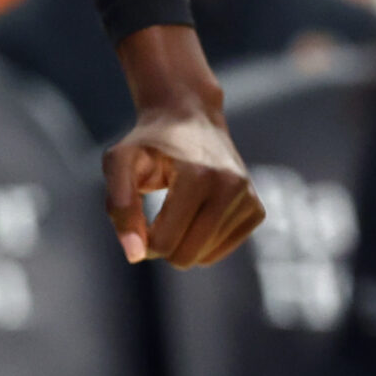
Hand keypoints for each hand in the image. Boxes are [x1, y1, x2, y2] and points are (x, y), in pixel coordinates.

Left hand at [102, 25, 263, 265]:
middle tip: (153, 217)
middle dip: (162, 246)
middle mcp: (231, 187)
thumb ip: (119, 206)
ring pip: (203, 258)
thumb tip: (135, 256)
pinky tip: (194, 212)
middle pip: (186, 256)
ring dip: (181, 242)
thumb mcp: (119, 162)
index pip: (164, 243)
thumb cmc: (148, 142)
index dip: (142, 240)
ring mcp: (248, 199)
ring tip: (176, 206)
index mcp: (198, 176)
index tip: (136, 218)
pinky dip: (200, 241)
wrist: (190, 117)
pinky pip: (220, 251)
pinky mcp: (256, 209)